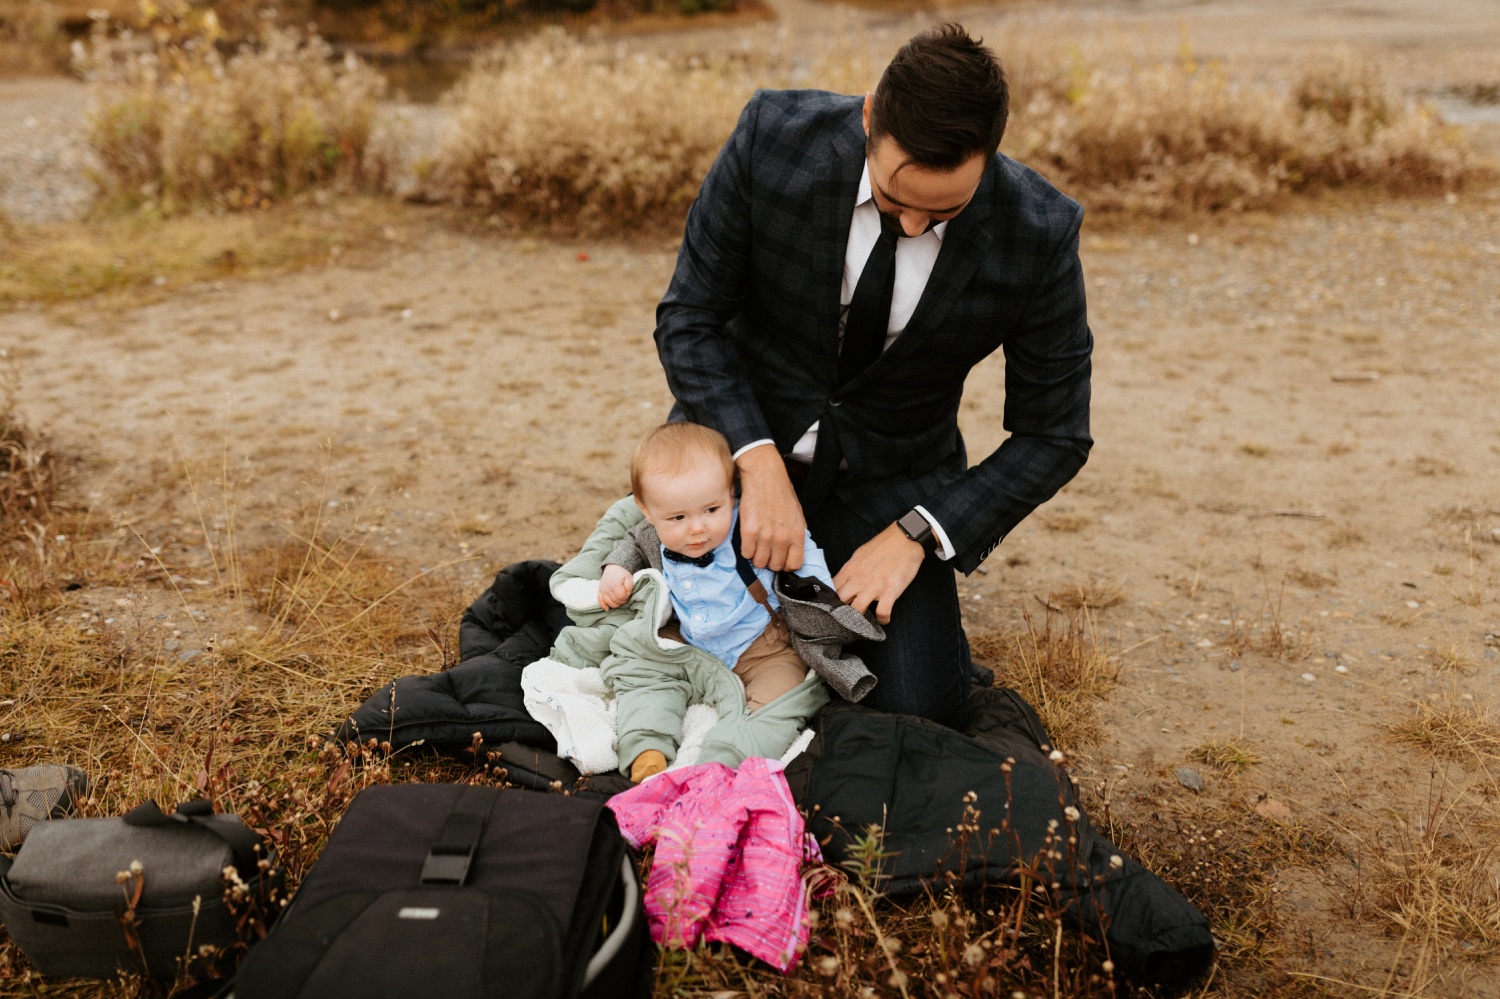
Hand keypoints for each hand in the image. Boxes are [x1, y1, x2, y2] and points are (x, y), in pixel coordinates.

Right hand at [598, 564, 633, 609]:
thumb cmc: (622, 573)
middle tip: (624, 597)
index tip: (628, 594)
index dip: (626, 598)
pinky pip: (599, 600)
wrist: (613, 568)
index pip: (621, 597)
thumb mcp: (629, 577)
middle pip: (615, 601)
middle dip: (621, 601)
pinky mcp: (600, 591)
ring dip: (615, 604)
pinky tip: (607, 609)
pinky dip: (603, 605)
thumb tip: (627, 594)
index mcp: (616, 585)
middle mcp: (608, 588)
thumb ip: (630, 586)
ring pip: (608, 602)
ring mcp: (603, 590)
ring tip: (619, 601)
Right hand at [735, 444, 805, 571]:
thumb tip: (791, 551)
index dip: (786, 564)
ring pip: (759, 562)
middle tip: (767, 550)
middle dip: (770, 561)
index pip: (794, 564)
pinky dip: (747, 550)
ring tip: (757, 545)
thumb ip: (795, 535)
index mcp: (797, 534)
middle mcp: (782, 538)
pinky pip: (746, 554)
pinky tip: (749, 540)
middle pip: (775, 566)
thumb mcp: (797, 515)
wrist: (764, 476)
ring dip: (757, 556)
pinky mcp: (748, 532)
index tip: (780, 559)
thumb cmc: (781, 492)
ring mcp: (765, 536)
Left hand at [833, 523, 924, 624]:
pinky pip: (882, 612)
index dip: (831, 600)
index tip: (834, 607)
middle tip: (847, 618)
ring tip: (864, 622)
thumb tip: (842, 581)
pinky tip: (883, 619)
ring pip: (857, 611)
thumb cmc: (883, 545)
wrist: (905, 538)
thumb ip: (850, 570)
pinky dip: (883, 619)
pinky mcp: (890, 591)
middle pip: (840, 602)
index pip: (832, 590)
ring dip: (860, 619)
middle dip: (841, 612)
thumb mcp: (859, 555)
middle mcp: (859, 579)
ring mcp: (874, 586)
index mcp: (850, 570)